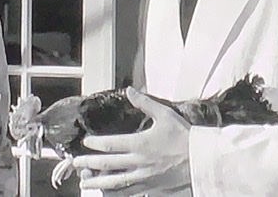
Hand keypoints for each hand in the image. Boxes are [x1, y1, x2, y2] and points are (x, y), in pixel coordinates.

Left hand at [73, 87, 191, 195]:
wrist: (201, 160)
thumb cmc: (183, 136)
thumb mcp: (164, 114)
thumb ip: (145, 103)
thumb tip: (130, 90)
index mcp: (141, 143)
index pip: (112, 144)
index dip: (96, 144)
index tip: (86, 143)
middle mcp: (139, 162)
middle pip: (109, 164)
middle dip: (90, 164)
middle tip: (76, 163)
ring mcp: (144, 177)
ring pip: (115, 182)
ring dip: (98, 182)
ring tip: (85, 182)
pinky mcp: (150, 187)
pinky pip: (129, 191)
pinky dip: (116, 192)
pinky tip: (107, 191)